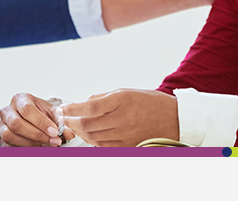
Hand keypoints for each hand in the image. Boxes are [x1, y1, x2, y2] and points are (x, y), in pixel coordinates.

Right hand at [0, 92, 73, 146]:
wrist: (32, 118)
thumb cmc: (40, 113)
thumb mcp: (51, 111)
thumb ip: (60, 119)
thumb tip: (69, 132)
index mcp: (19, 99)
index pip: (27, 110)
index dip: (41, 122)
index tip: (55, 131)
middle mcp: (7, 111)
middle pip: (17, 124)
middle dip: (37, 135)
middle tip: (54, 141)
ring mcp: (1, 125)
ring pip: (10, 136)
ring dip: (31, 144)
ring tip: (47, 146)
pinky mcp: (1, 138)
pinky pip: (8, 146)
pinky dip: (24, 149)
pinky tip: (38, 149)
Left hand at [56, 88, 178, 146]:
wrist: (175, 119)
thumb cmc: (151, 103)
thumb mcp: (127, 92)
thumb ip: (104, 98)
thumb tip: (84, 103)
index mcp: (122, 100)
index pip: (90, 106)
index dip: (72, 109)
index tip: (63, 108)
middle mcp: (122, 118)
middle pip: (88, 124)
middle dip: (70, 122)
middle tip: (62, 118)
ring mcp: (125, 134)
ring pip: (93, 137)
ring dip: (79, 132)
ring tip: (72, 125)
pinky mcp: (127, 145)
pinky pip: (103, 146)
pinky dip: (91, 141)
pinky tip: (87, 135)